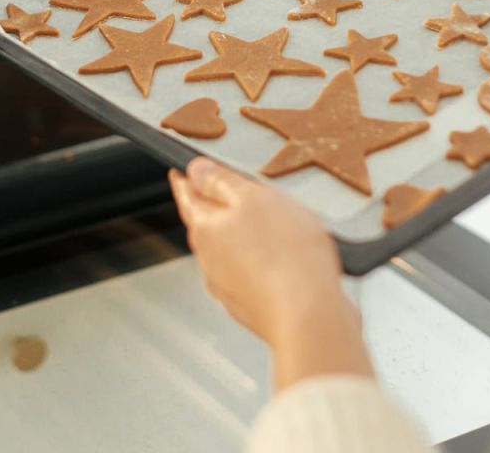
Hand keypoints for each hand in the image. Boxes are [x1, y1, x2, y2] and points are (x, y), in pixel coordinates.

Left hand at [169, 158, 372, 389]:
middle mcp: (211, 261)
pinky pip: (253, 275)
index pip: (187, 198)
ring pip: (232, 252)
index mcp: (205, 229)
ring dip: (244, 237)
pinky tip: (286, 258)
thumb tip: (196, 170)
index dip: (185, 181)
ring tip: (268, 224)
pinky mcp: (255, 306)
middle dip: (218, 208)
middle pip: (209, 226)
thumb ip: (222, 182)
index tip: (179, 174)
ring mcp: (231, 288)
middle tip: (227, 193)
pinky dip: (263, 263)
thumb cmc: (288, 257)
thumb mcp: (255, 198)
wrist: (311, 319)